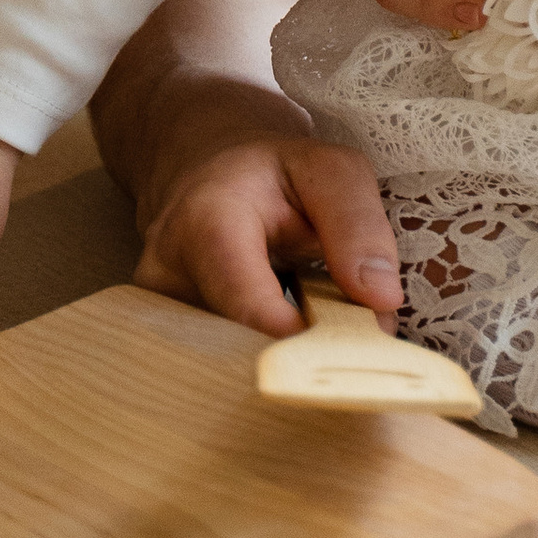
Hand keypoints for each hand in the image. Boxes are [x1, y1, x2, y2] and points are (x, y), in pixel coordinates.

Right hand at [132, 125, 403, 339]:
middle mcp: (166, 268)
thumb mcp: (330, 171)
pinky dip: (260, 362)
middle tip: (348, 350)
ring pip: (226, 364)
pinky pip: (214, 366)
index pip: (248, 305)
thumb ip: (359, 226)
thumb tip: (381, 303)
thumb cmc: (274, 174)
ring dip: (281, 361)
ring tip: (314, 331)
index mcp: (206, 220)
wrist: (208, 175)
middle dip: (299, 357)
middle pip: (235, 347)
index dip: (302, 342)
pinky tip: (283, 341)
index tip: (350, 354)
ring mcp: (156, 308)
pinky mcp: (161, 334)